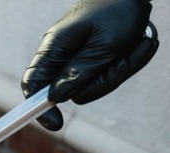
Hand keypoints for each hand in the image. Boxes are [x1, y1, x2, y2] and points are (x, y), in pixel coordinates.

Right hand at [22, 0, 158, 130]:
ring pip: (93, 86)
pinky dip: (126, 63)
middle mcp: (61, 54)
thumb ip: (80, 71)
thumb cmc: (119, 10)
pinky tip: (137, 43)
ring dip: (120, 69)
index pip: (32, 83)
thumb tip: (56, 96)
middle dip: (103, 80)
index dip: (37, 106)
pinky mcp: (93, 59)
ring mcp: (77, 58)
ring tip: (136, 42)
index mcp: (54, 47)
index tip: (56, 123)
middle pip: (71, 91)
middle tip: (123, 56)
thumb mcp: (105, 44)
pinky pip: (106, 76)